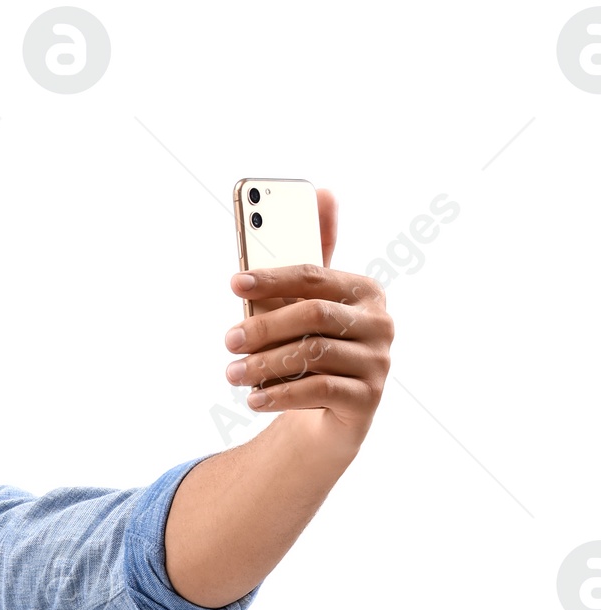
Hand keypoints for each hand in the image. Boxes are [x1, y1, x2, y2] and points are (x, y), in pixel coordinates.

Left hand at [223, 189, 392, 456]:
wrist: (333, 417)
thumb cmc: (316, 351)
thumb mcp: (309, 307)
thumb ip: (311, 262)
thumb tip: (325, 192)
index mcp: (365, 291)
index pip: (315, 276)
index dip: (273, 277)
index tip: (234, 283)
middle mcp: (379, 323)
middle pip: (314, 315)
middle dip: (265, 327)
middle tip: (228, 340)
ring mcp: (378, 362)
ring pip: (314, 355)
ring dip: (266, 365)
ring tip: (232, 374)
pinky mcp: (367, 399)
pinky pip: (319, 391)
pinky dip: (281, 394)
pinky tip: (253, 399)